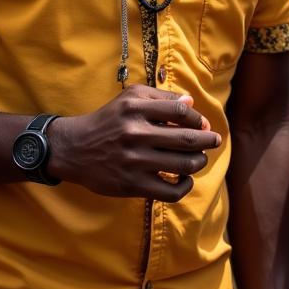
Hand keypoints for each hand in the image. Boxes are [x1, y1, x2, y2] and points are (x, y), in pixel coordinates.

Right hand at [47, 85, 221, 201]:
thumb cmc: (108, 120)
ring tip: (199, 159)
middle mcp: (136, 133)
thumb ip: (160, 97)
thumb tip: (191, 102)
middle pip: (188, 139)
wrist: (74, 148)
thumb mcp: (129, 98)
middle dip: (208, 141)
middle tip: (214, 141)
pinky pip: (170, 191)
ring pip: (183, 165)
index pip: (182, 111)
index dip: (198, 118)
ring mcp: (135, 161)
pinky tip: (184, 179)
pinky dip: (185, 186)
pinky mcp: (132, 185)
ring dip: (199, 162)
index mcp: (136, 108)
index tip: (203, 124)